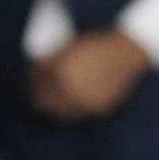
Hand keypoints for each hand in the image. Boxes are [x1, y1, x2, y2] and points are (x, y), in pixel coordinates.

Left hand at [30, 28, 151, 119]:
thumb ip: (52, 61)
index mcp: (59, 70)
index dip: (31, 80)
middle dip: (38, 96)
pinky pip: (77, 115)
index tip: (32, 78)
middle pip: (42, 102)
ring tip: (53, 101)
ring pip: (58, 113)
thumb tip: (35, 73)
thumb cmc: (97, 45)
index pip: (35, 82)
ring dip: (53, 108)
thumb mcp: (69, 47)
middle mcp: (69, 88)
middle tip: (39, 92)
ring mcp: (83, 101)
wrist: (127, 52)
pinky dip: (71, 110)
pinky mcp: (96, 109)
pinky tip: (71, 102)